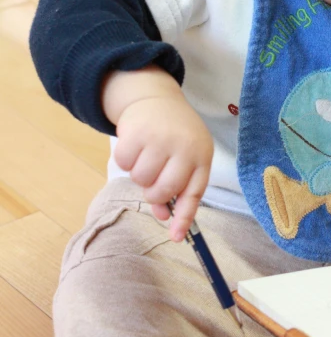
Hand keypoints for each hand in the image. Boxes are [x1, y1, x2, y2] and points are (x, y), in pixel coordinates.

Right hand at [102, 66, 213, 240]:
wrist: (158, 99)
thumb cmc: (174, 136)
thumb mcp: (184, 158)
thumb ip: (177, 188)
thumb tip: (163, 219)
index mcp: (201, 155)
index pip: (194, 193)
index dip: (184, 217)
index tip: (176, 237)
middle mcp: (184, 147)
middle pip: (162, 191)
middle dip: (153, 193)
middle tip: (152, 179)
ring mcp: (161, 138)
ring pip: (140, 179)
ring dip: (138, 174)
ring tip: (146, 157)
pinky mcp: (137, 131)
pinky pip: (123, 164)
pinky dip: (125, 160)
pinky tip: (135, 147)